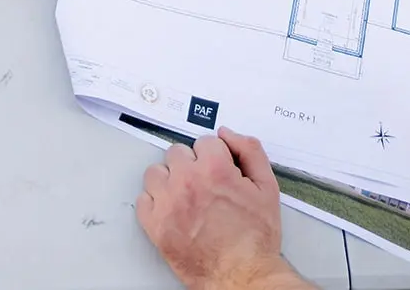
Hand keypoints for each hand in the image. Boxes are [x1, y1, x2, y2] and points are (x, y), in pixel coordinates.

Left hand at [136, 128, 301, 289]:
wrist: (243, 276)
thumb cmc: (256, 238)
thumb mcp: (267, 188)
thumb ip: (249, 151)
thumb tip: (227, 134)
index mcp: (214, 169)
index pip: (204, 141)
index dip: (214, 156)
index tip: (218, 170)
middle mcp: (187, 182)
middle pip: (177, 153)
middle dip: (191, 165)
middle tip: (204, 184)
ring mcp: (167, 203)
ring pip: (156, 172)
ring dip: (169, 180)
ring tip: (185, 196)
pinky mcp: (155, 226)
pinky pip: (143, 200)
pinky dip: (154, 203)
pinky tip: (171, 210)